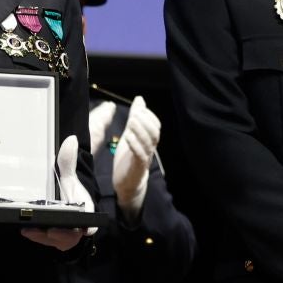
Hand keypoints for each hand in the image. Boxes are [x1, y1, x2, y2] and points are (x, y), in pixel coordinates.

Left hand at [23, 135, 94, 251]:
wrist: (66, 200)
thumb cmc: (70, 190)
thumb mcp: (68, 175)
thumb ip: (68, 160)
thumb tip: (70, 140)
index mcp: (85, 211)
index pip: (90, 223)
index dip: (87, 227)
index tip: (83, 230)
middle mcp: (78, 226)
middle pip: (71, 236)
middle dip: (60, 235)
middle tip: (48, 230)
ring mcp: (66, 235)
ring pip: (58, 241)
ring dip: (43, 237)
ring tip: (29, 231)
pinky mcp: (55, 238)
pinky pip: (48, 241)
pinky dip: (38, 237)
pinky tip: (26, 231)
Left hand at [111, 95, 158, 216]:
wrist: (127, 183)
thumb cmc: (128, 158)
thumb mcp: (130, 134)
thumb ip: (135, 118)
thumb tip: (139, 99)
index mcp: (149, 141)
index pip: (156, 126)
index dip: (149, 116)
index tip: (139, 109)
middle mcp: (150, 148)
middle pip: (155, 133)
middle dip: (146, 122)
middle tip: (135, 114)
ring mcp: (145, 158)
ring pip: (149, 143)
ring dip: (140, 131)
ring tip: (131, 121)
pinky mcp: (137, 167)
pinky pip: (140, 155)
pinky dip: (134, 144)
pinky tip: (127, 137)